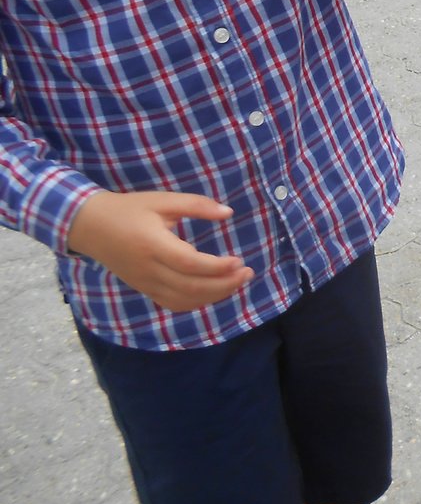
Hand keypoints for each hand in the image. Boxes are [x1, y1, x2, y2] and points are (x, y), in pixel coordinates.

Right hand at [66, 191, 251, 311]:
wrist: (89, 226)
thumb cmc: (128, 209)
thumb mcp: (162, 200)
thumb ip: (196, 205)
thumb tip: (228, 212)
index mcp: (153, 245)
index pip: (189, 264)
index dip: (217, 267)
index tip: (239, 261)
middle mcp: (148, 269)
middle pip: (190, 287)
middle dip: (224, 285)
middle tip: (248, 273)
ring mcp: (145, 283)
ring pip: (183, 300)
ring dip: (214, 296)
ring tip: (237, 282)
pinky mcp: (143, 289)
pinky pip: (172, 303)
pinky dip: (196, 302)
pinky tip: (214, 292)